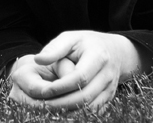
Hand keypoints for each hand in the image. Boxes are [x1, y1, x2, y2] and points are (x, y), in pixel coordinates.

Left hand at [9, 31, 138, 111]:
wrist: (115, 51)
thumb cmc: (86, 43)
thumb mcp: (70, 38)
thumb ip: (54, 49)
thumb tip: (38, 60)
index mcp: (98, 56)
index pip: (80, 77)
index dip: (62, 86)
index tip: (44, 90)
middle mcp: (107, 74)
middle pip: (86, 96)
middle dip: (63, 103)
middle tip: (44, 105)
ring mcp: (110, 88)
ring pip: (90, 106)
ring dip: (70, 110)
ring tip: (50, 110)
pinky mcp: (109, 97)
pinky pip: (94, 110)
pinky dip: (78, 113)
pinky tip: (63, 111)